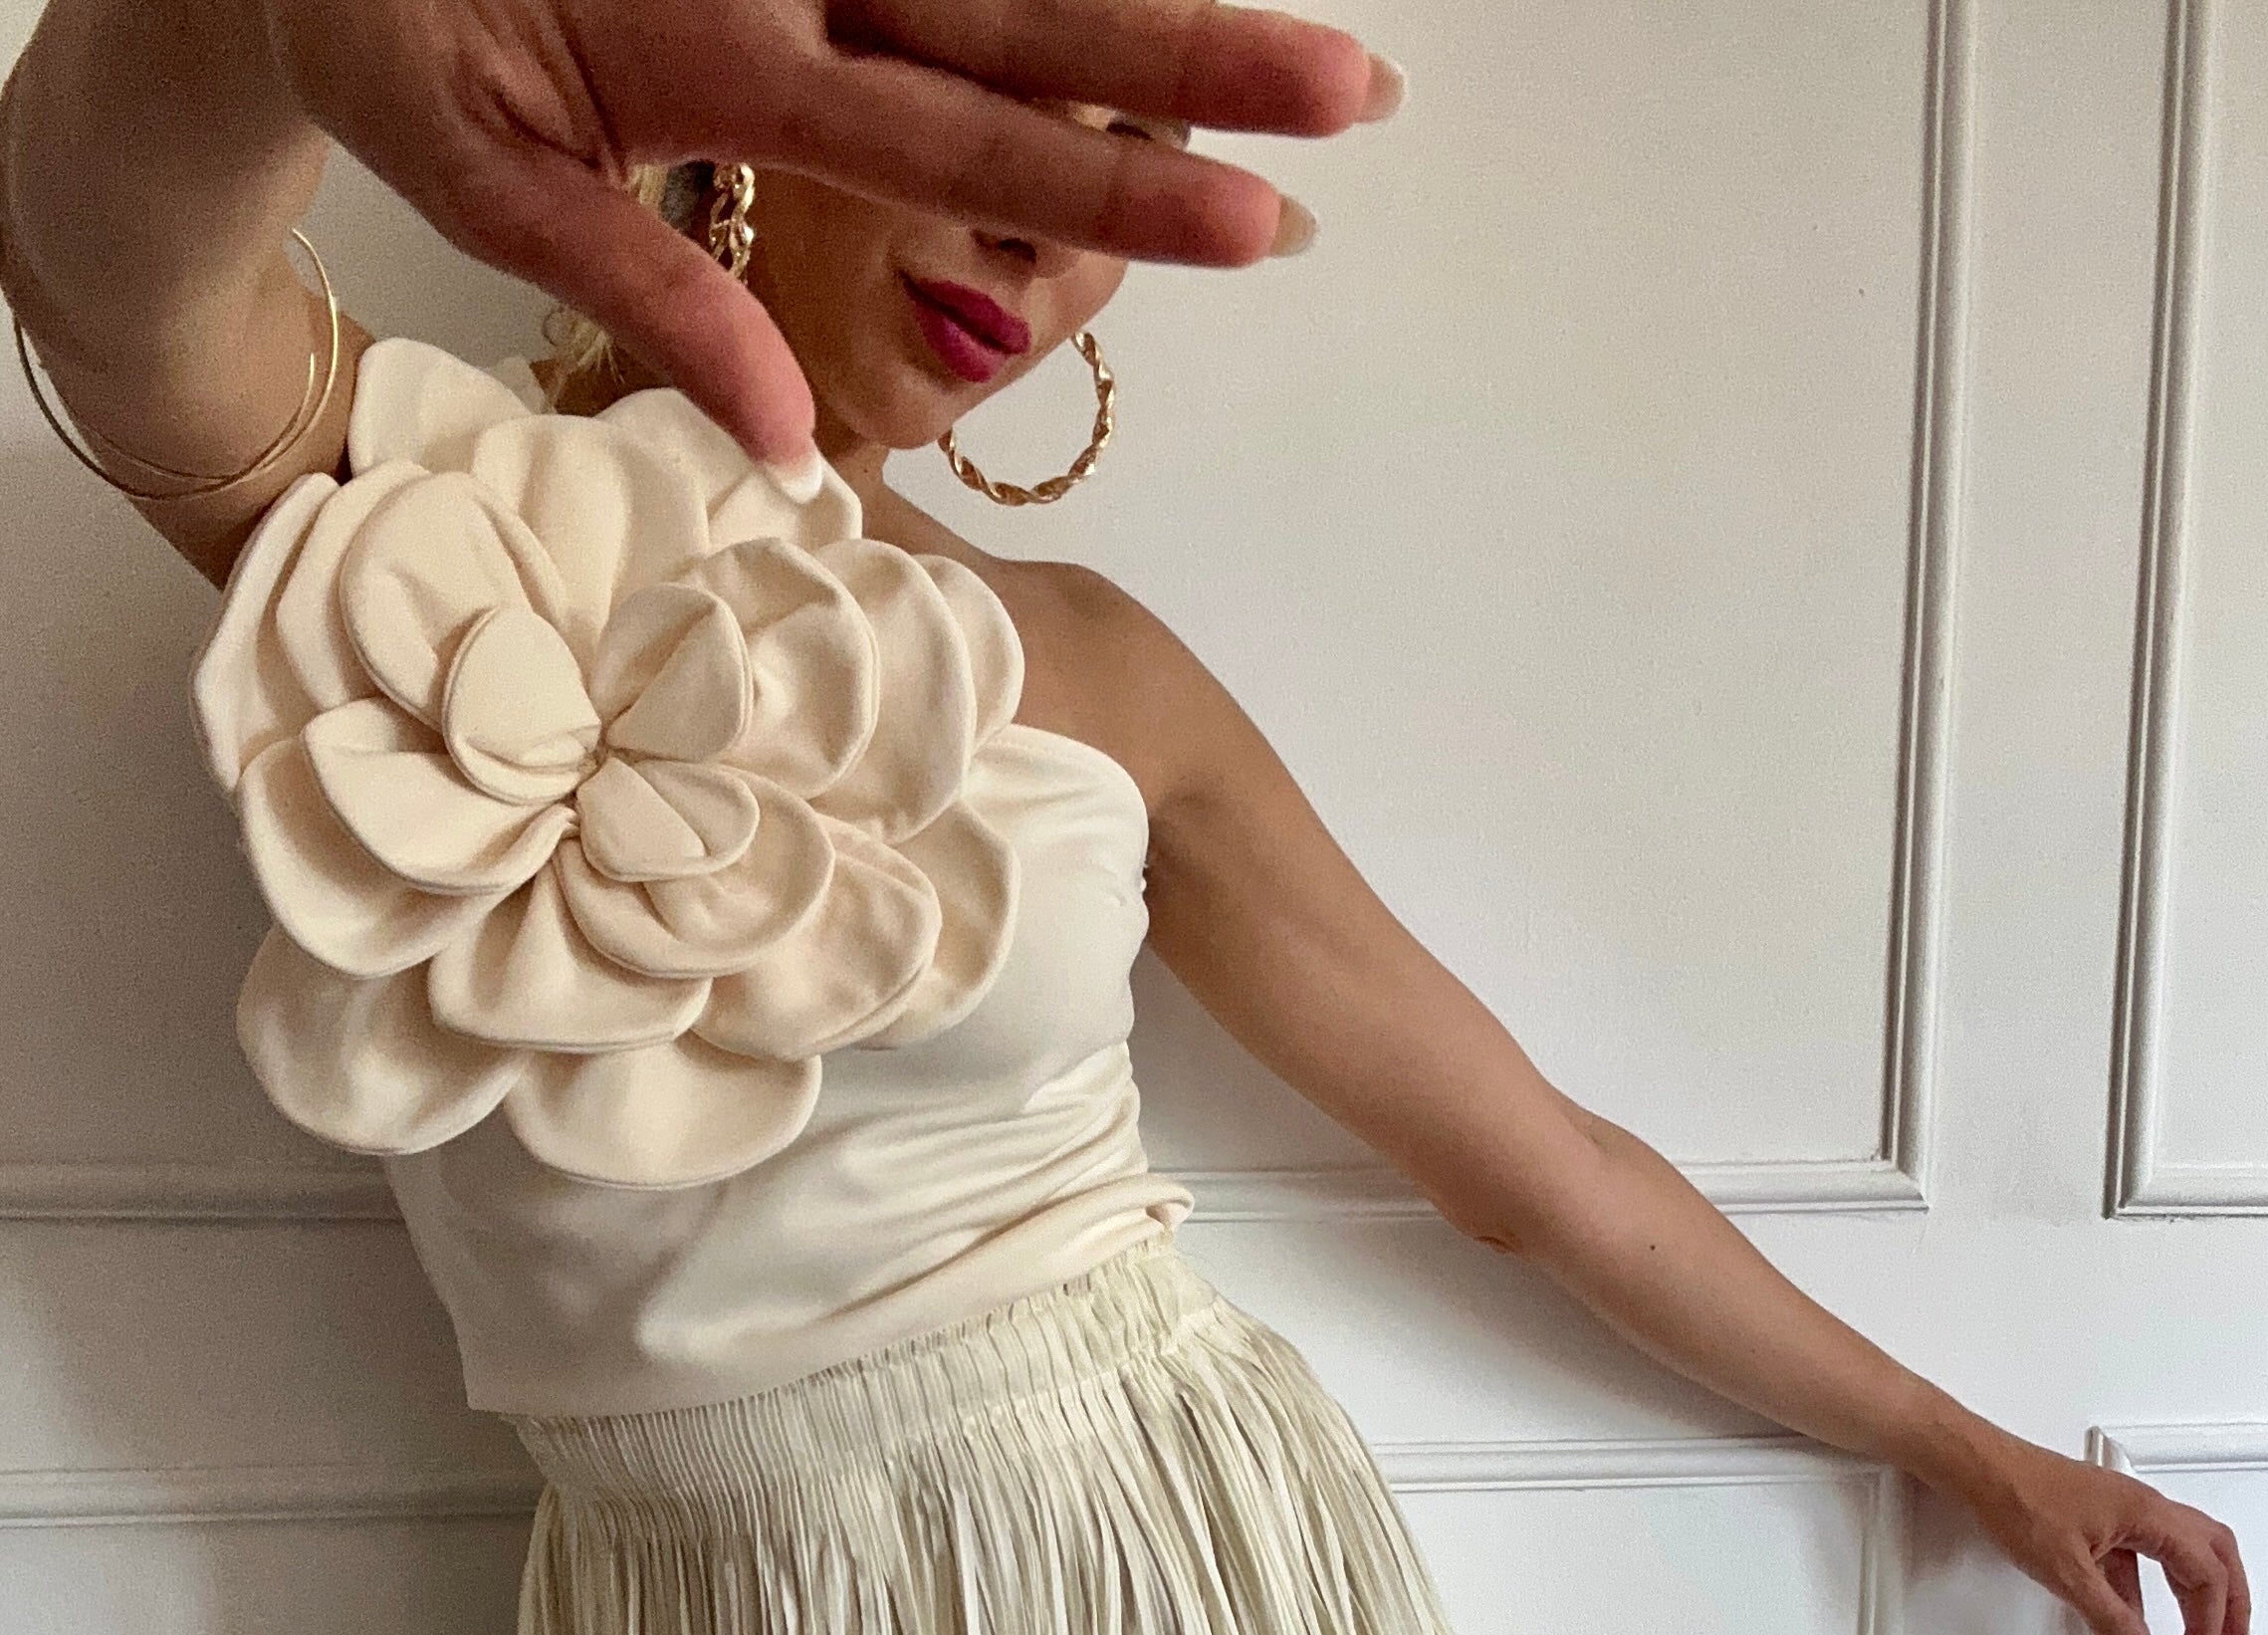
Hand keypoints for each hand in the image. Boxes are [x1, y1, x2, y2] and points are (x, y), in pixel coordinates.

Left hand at [256, 0, 1393, 460]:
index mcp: (729, 57)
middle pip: (1031, 17)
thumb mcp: (487, 190)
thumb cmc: (399, 42)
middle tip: (1354, 92)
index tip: (1255, 226)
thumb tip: (793, 445)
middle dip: (1200, 63)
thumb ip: (650, 293)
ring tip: (1297, 37)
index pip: (965, 140)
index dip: (1119, 190)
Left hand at [1950, 1428, 2251, 1634]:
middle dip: (2230, 1602)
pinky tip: (2137, 1615)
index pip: (2206, 1574)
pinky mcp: (2103, 1516)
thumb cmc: (2017, 1499)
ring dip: (2197, 1593)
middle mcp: (2146, 1508)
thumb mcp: (2067, 1573)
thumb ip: (2109, 1619)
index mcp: (2150, 1516)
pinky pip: (2145, 1554)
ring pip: (2184, 1552)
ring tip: (2199, 1631)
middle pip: (2214, 1555)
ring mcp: (2126, 1509)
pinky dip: (2153, 1588)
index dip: (2209, 1623)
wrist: (1979, 1469)